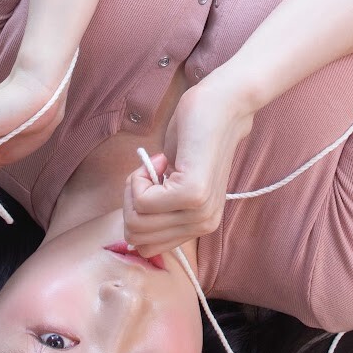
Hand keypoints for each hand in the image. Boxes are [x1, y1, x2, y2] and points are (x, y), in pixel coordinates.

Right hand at [122, 74, 254, 258]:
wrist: (222, 106)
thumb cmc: (193, 136)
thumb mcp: (172, 182)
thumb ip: (159, 209)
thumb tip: (131, 230)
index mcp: (199, 227)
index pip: (147, 247)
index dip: (135, 214)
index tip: (151, 183)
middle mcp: (203, 226)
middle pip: (136, 236)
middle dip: (129, 202)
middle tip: (149, 172)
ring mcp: (199, 211)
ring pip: (136, 220)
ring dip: (134, 188)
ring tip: (156, 164)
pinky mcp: (192, 193)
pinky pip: (142, 200)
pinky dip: (139, 177)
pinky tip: (161, 158)